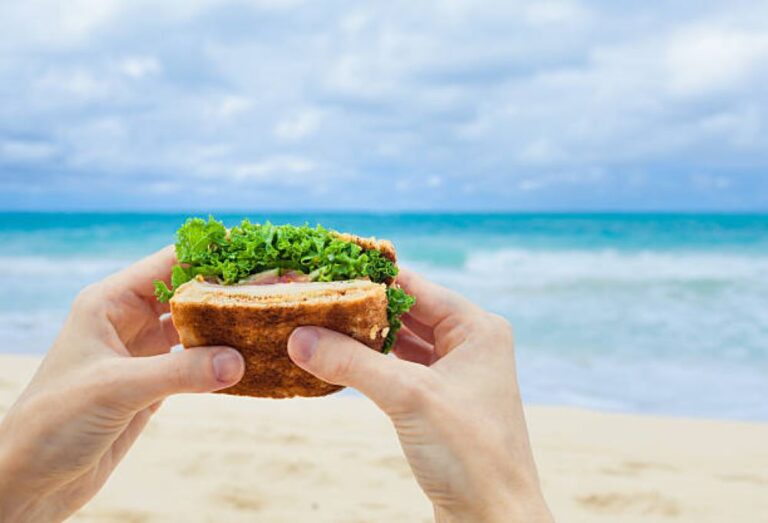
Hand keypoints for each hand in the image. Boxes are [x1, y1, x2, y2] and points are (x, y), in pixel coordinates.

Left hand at [0, 247, 244, 521]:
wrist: (31, 480)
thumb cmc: (53, 423)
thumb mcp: (116, 389)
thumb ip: (179, 372)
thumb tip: (239, 360)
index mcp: (109, 303)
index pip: (168, 264)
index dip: (210, 257)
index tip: (256, 254)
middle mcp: (128, 322)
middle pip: (188, 293)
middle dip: (227, 290)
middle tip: (275, 289)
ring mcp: (142, 353)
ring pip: (195, 327)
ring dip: (227, 326)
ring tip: (269, 321)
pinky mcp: (154, 385)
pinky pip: (196, 363)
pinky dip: (221, 361)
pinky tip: (249, 359)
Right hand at [288, 268, 553, 522]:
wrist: (493, 519)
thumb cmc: (470, 454)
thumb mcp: (408, 397)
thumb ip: (352, 363)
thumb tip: (299, 336)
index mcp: (477, 327)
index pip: (415, 286)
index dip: (369, 278)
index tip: (326, 270)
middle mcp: (470, 343)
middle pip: (407, 312)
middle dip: (362, 310)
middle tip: (314, 299)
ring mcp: (457, 373)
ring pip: (402, 342)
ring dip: (365, 338)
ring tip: (320, 326)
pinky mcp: (442, 401)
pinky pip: (401, 369)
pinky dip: (373, 365)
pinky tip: (342, 361)